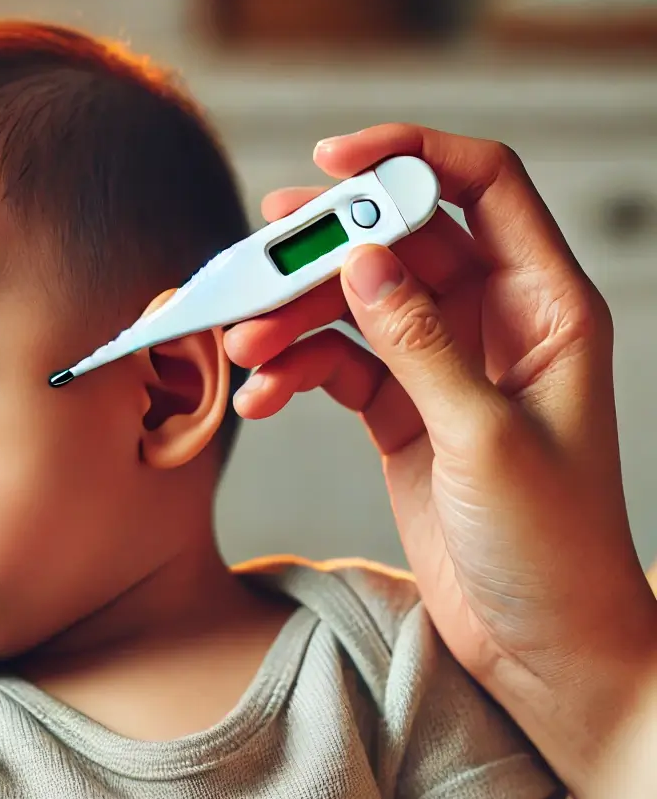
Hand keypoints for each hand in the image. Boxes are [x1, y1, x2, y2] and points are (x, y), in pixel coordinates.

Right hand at [222, 124, 656, 798]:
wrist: (538, 642)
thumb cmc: (551, 546)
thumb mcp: (487, 438)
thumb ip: (423, 345)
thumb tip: (368, 260)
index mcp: (546, 309)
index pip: (482, 187)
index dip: (410, 156)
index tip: (333, 160)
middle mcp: (494, 327)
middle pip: (400, 246)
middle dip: (327, 250)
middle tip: (260, 261)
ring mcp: (442, 371)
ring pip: (358, 309)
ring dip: (297, 320)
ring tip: (247, 347)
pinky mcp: (401, 416)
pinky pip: (339, 370)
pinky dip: (296, 375)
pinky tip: (263, 397)